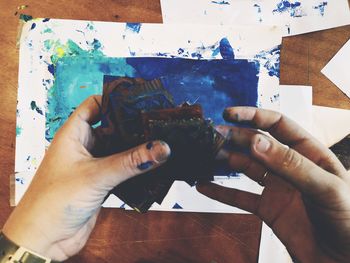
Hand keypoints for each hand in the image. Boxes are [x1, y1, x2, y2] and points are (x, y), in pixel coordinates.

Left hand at [2, 96, 170, 260]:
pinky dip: (134, 168)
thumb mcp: (96, 175)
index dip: (114, 100)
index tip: (139, 100)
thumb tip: (160, 148)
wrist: (44, 239)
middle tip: (157, 122)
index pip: (94, 105)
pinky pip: (121, 169)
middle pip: (111, 128)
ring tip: (160, 142)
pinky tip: (152, 167)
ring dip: (135, 149)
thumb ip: (130, 161)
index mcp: (73, 134)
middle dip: (132, 126)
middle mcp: (83, 147)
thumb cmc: (53, 202)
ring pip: (118, 150)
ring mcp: (92, 165)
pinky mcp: (100, 183)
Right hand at [197, 107, 349, 262]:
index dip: (253, 116)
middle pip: (257, 145)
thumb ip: (290, 164)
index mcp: (309, 154)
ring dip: (226, 160)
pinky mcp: (268, 210)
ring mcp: (278, 188)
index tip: (230, 114)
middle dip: (234, 137)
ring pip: (246, 168)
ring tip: (207, 155)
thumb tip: (257, 141)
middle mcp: (290, 167)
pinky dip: (222, 192)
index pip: (278, 125)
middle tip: (212, 135)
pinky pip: (240, 198)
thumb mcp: (325, 187)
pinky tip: (205, 185)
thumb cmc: (349, 222)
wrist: (343, 261)